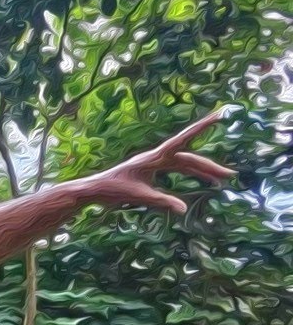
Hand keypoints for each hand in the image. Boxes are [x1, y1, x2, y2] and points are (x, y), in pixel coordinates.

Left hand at [82, 107, 236, 213]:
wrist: (95, 188)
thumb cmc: (113, 190)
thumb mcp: (139, 196)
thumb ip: (162, 201)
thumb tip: (183, 210)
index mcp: (153, 157)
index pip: (182, 140)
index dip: (201, 128)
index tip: (219, 114)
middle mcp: (156, 157)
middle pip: (189, 159)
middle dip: (209, 167)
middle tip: (230, 175)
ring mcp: (153, 163)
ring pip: (184, 164)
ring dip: (202, 171)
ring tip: (221, 181)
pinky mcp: (150, 170)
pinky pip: (175, 169)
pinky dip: (189, 174)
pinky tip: (201, 181)